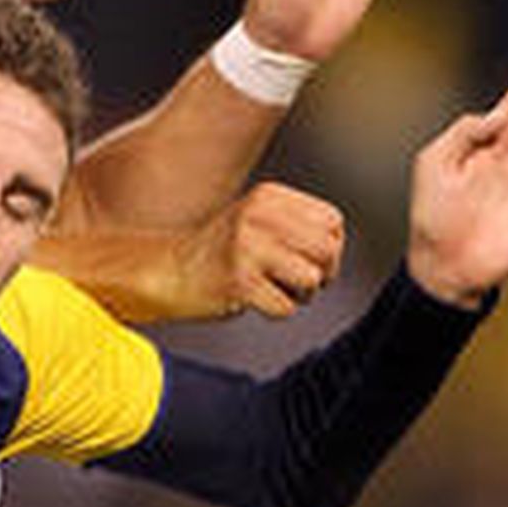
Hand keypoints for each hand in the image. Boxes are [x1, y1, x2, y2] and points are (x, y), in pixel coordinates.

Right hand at [221, 180, 345, 318]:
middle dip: (323, 273)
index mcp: (268, 196)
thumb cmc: (223, 251)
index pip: (332, 221)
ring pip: (311, 279)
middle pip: (327, 250)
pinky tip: (256, 300)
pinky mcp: (239, 283)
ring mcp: (246, 249)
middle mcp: (257, 217)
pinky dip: (276, 310)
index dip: (330, 246)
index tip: (308, 259)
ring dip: (301, 294)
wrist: (170, 272)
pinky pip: (285, 307)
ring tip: (278, 288)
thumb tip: (337, 244)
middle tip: (301, 281)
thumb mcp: (259, 220)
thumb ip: (298, 223)